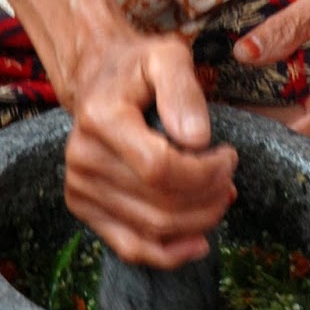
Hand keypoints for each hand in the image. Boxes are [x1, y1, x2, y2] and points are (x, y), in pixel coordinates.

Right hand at [63, 28, 237, 268]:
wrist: (98, 80)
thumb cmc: (138, 68)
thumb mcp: (167, 56)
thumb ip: (183, 90)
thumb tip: (197, 140)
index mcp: (101, 118)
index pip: (159, 167)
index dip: (204, 172)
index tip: (229, 156)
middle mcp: (82, 158)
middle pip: (159, 203)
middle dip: (209, 197)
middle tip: (230, 177)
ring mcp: (79, 187)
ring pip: (152, 229)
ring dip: (198, 221)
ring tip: (220, 197)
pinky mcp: (83, 208)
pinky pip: (130, 247)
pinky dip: (169, 253)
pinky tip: (198, 242)